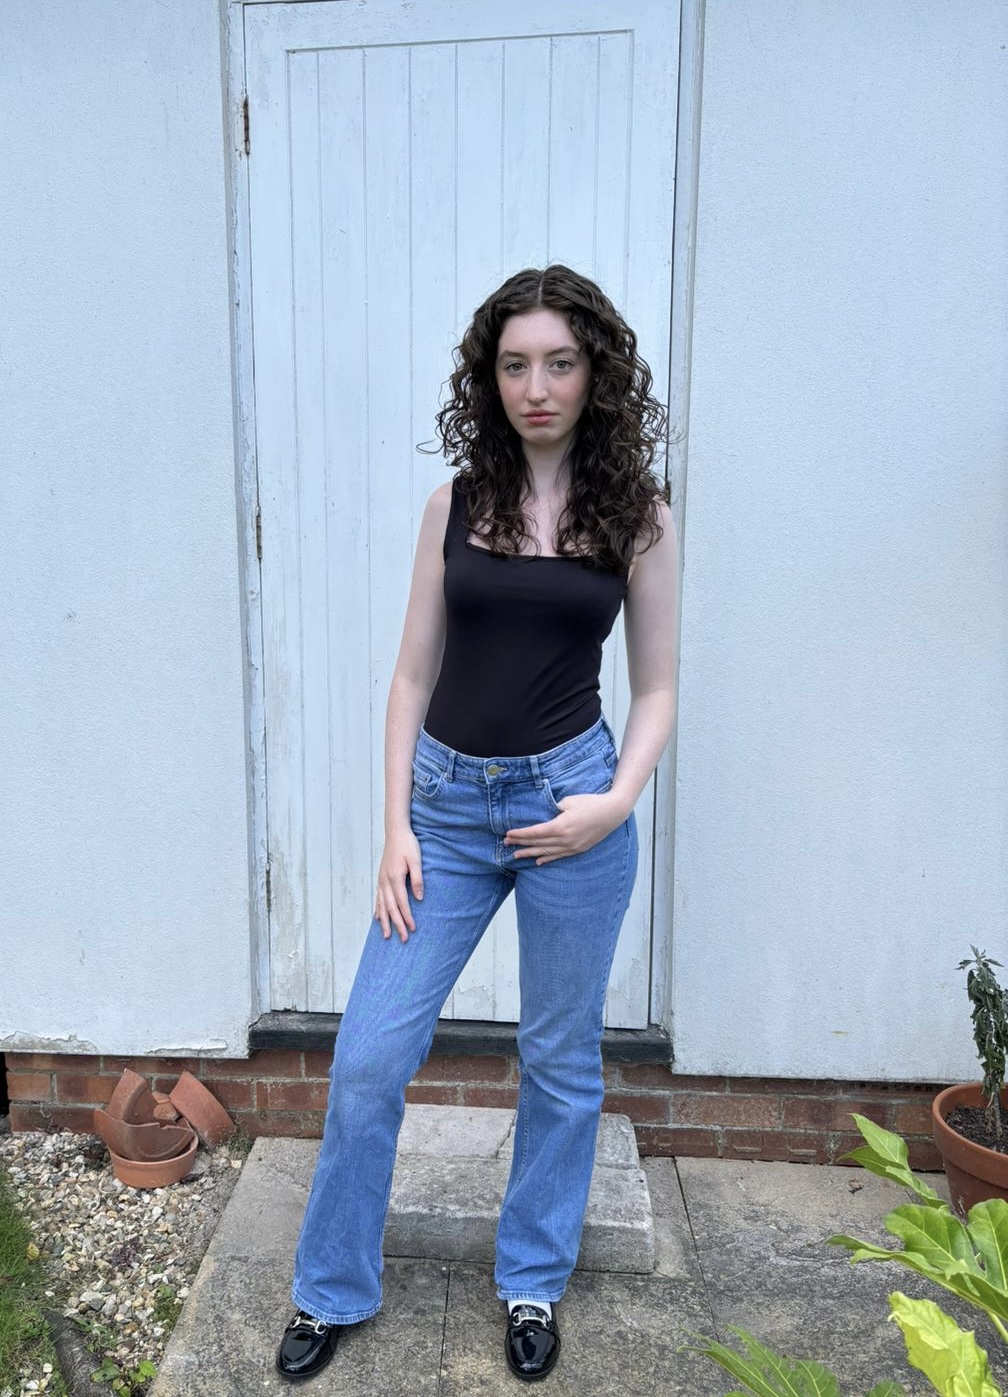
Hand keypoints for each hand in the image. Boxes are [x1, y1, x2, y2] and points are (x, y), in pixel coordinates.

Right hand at [375, 829, 423, 940]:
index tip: (413, 929)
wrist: (395, 832)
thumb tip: (419, 898)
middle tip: (403, 939)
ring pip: (382, 906)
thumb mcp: (416, 860)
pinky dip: (378, 909)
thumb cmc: (407, 845)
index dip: (407, 917)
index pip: (402, 903)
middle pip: (391, 908)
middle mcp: (385, 882)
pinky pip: (378, 898)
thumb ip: (417, 879)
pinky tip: (377, 917)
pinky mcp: (381, 878)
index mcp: (394, 878)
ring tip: (386, 935)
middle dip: (397, 925)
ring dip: (384, 921)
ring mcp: (381, 880)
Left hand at [504, 792, 626, 865]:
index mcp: (560, 826)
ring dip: (530, 853)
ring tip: (516, 856)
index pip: (535, 832)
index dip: (520, 834)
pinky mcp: (578, 849)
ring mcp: (572, 846)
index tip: (508, 834)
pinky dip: (547, 859)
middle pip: (538, 842)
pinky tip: (538, 861)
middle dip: (520, 843)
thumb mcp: (569, 801)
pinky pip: (559, 856)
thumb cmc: (590, 803)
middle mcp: (565, 839)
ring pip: (546, 852)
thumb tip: (545, 815)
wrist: (612, 812)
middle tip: (506, 844)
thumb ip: (555, 810)